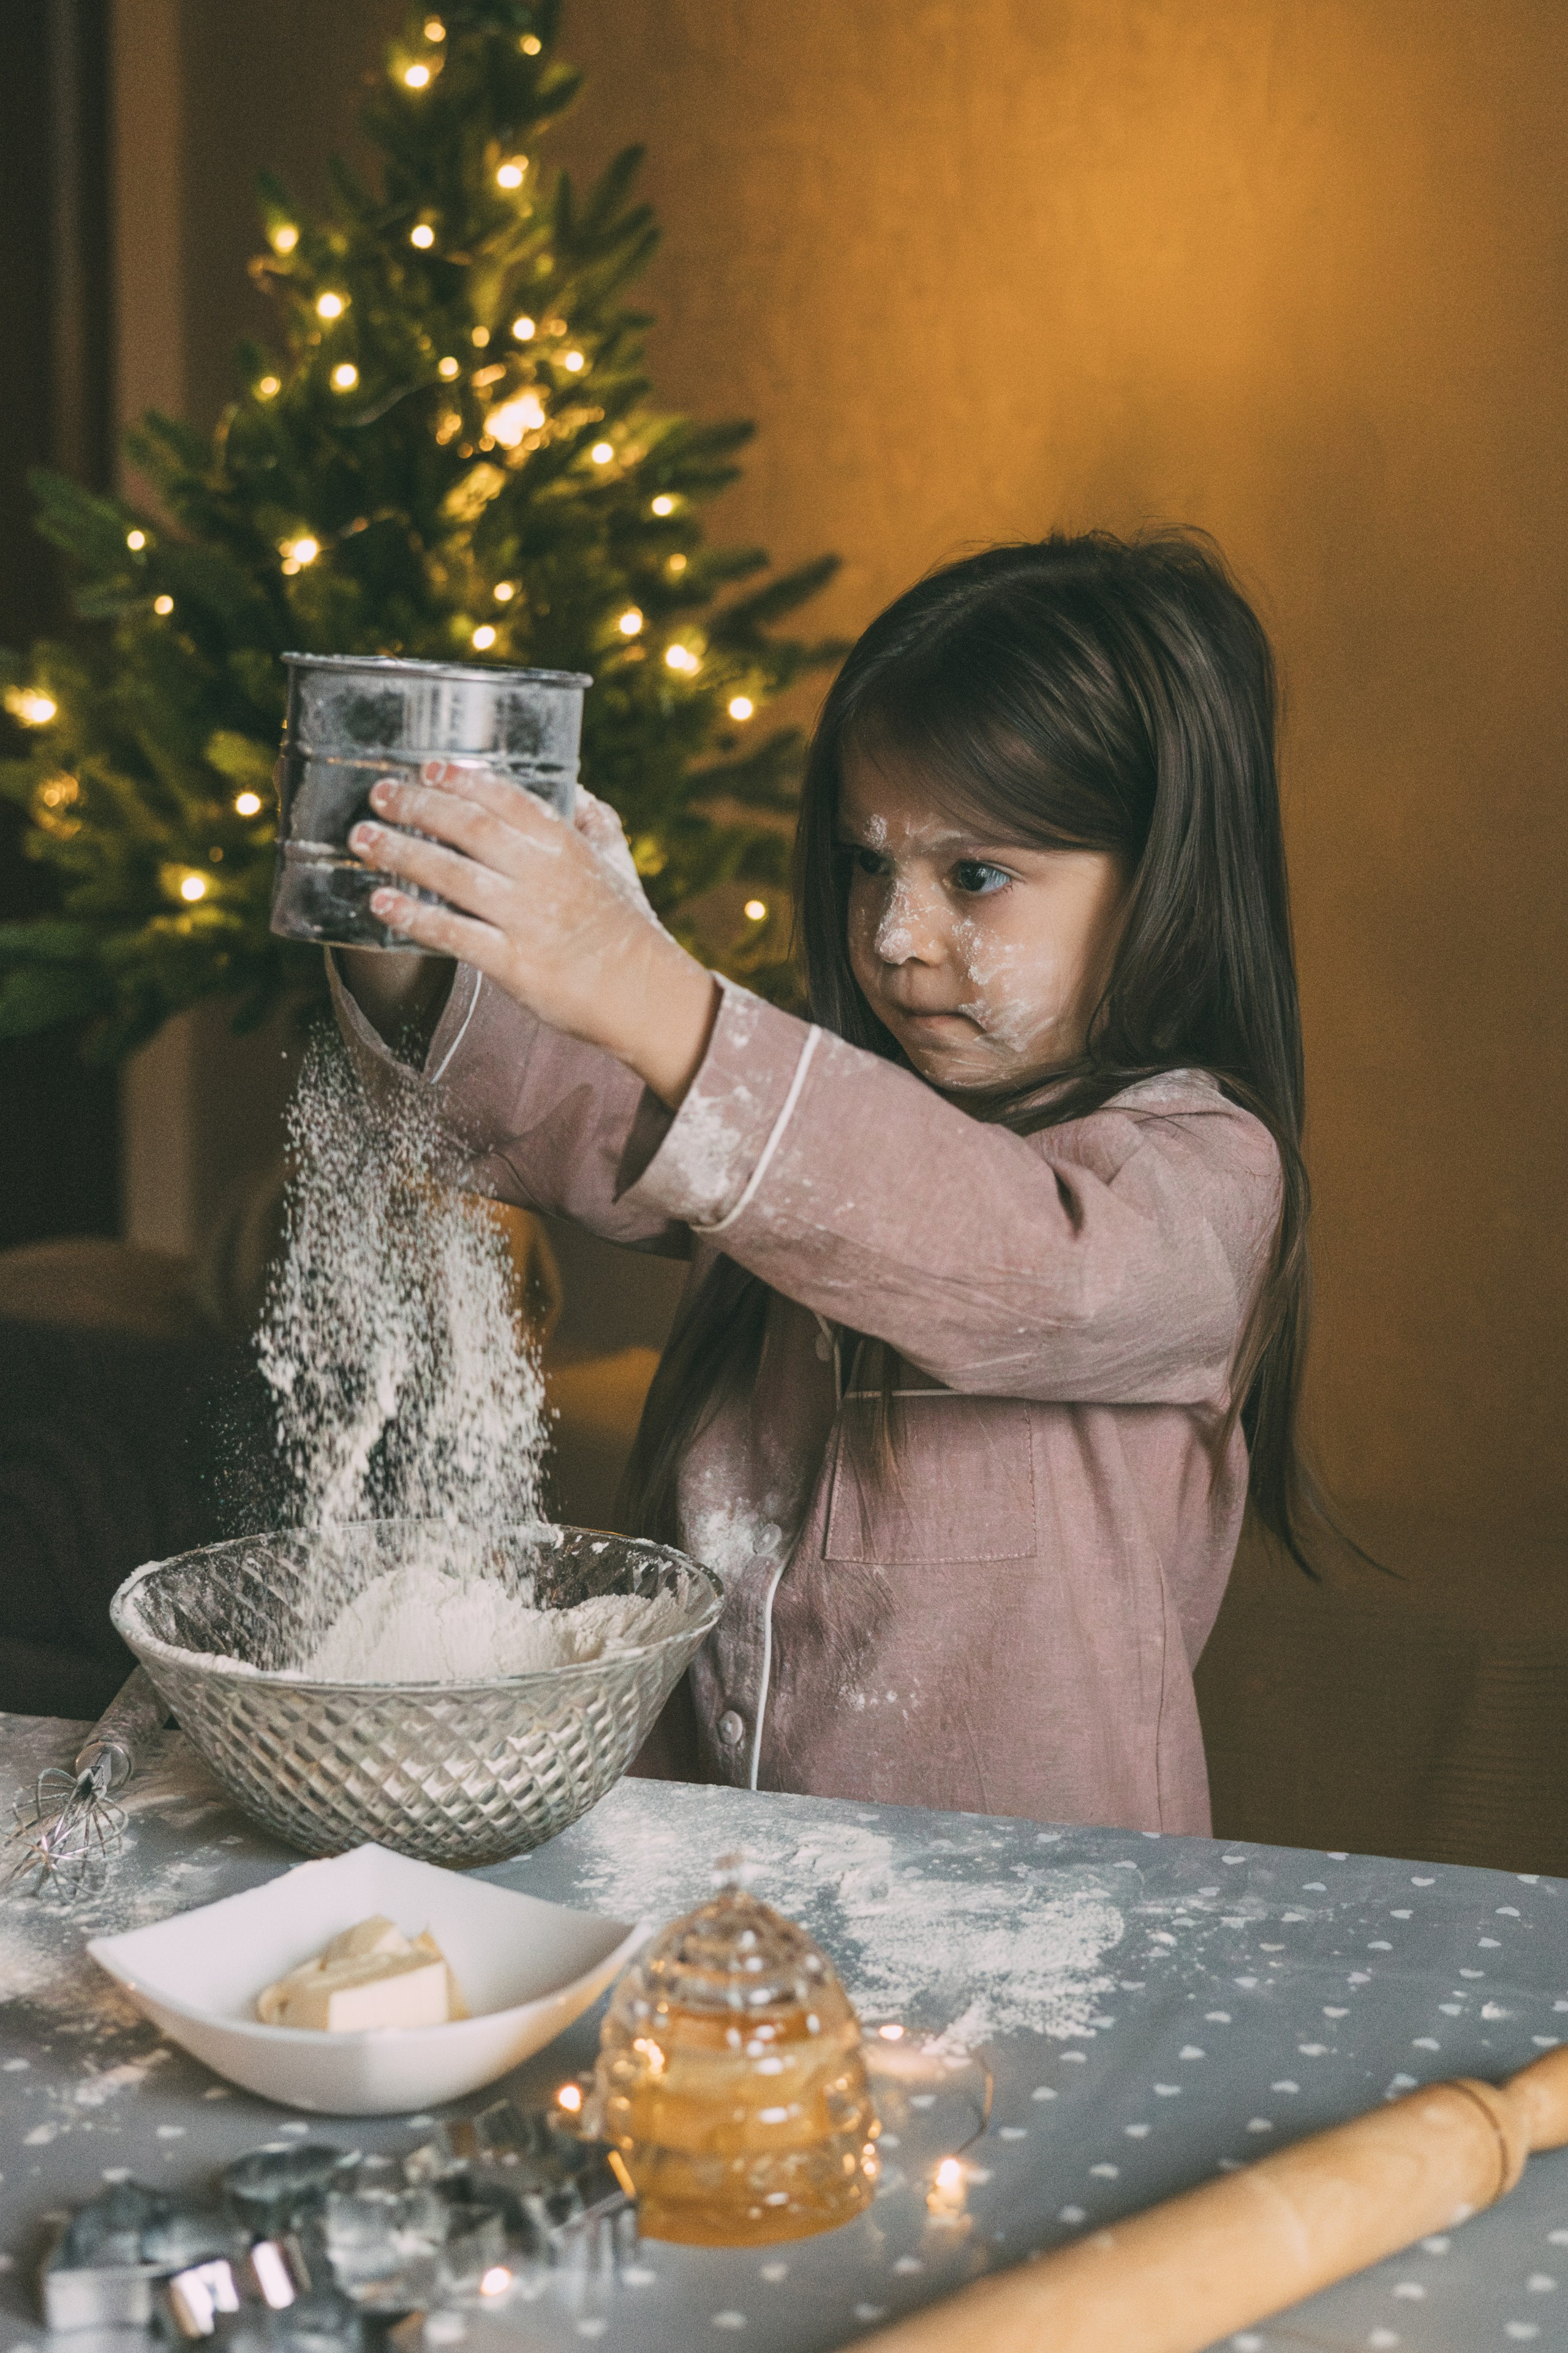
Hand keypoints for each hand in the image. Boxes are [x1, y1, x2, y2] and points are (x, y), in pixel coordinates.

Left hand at [348, 762, 720, 1108]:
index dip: (461, 779)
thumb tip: (579, 788)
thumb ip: (597, 821)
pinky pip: (452, 933)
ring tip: (363, 839)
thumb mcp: (619, 863)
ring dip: (401, 851)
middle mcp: (543, 874)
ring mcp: (526, 918)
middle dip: (417, 805)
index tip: (427, 768)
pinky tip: (380, 902)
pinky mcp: (513, 963)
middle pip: (468, 826)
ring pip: (451, 874)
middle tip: (379, 793)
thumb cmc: (630, 928)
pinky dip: (412, 916)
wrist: (647, 997)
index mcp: (566, 845)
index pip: (506, 797)